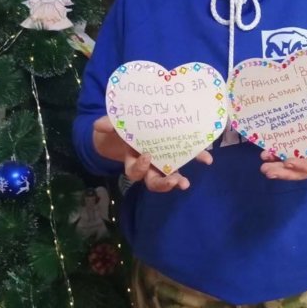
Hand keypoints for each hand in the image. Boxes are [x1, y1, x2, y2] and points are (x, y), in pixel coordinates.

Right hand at [93, 116, 212, 191]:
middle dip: (163, 184)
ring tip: (185, 183)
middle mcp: (149, 166)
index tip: (146, 157)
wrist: (136, 123)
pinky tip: (207, 159)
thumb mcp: (116, 125)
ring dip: (177, 181)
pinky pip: (188, 158)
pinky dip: (198, 158)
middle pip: (153, 182)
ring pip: (170, 177)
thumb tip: (99, 125)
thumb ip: (109, 124)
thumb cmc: (124, 127)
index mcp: (133, 159)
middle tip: (173, 181)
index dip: (139, 168)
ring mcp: (164, 162)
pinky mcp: (178, 153)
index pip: (134, 172)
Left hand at [259, 129, 306, 181]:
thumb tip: (306, 124)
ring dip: (276, 169)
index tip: (288, 162)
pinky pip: (286, 163)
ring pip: (290, 170)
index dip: (301, 165)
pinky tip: (266, 157)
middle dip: (282, 172)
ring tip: (263, 167)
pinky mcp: (298, 160)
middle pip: (298, 173)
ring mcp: (305, 165)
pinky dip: (275, 161)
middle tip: (267, 170)